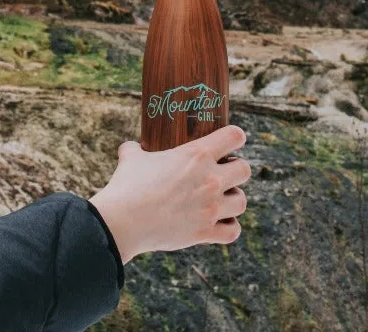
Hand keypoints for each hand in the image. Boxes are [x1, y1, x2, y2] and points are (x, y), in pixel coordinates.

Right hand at [90, 125, 250, 263]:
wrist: (122, 221)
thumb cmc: (127, 185)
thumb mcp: (132, 157)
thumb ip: (136, 149)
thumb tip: (131, 147)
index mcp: (197, 154)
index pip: (235, 136)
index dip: (236, 137)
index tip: (233, 141)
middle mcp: (210, 179)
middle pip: (245, 170)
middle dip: (236, 170)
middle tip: (223, 173)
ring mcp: (210, 208)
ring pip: (242, 202)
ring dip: (233, 199)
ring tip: (222, 200)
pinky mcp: (204, 232)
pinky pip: (232, 232)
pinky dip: (229, 228)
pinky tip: (220, 224)